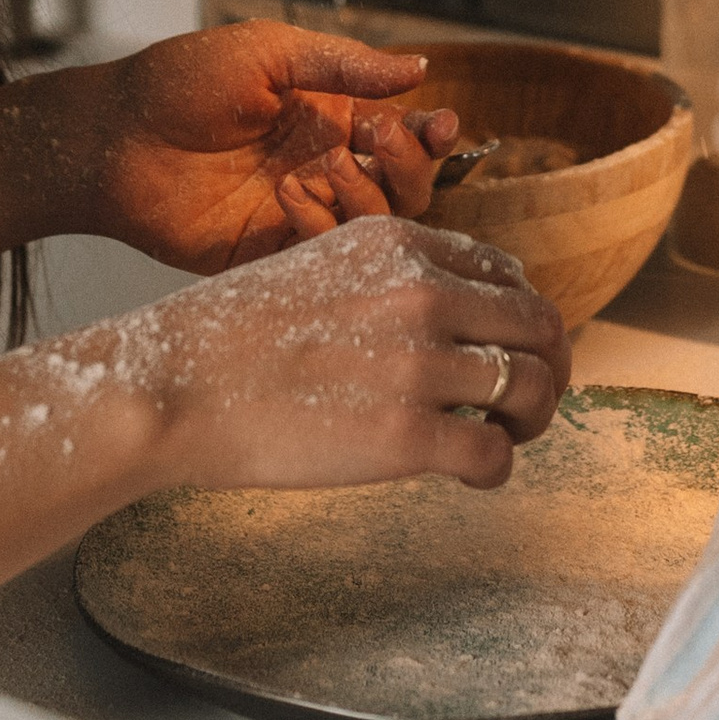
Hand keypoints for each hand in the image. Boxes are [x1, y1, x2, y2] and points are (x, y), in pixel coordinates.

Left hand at [58, 21, 463, 271]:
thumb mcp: (268, 53)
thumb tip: (417, 70)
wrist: (115, 136)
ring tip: (325, 166)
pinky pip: (324, 252)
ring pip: (375, 225)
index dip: (430, 135)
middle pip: (405, 186)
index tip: (440, 125)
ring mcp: (301, 211)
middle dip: (409, 166)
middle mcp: (324, 165)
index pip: (404, 134)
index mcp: (330, 116)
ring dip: (366, 195)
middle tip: (377, 139)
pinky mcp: (270, 251)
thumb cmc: (180, 82)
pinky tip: (290, 195)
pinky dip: (323, 226)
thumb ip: (344, 64)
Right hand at [98, 210, 571, 493]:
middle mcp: (421, 291)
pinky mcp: (407, 434)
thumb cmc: (229, 337)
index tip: (509, 350)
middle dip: (548, 369)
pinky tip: (471, 475)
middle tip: (530, 402)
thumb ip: (386, 280)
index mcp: (399, 244)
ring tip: (505, 438)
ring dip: (532, 419)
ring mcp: (417, 362)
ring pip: (530, 387)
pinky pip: (494, 454)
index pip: (507, 274)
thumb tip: (445, 321)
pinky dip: (496, 469)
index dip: (520, 318)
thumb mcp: (318, 267)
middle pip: (539, 325)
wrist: (170, 384)